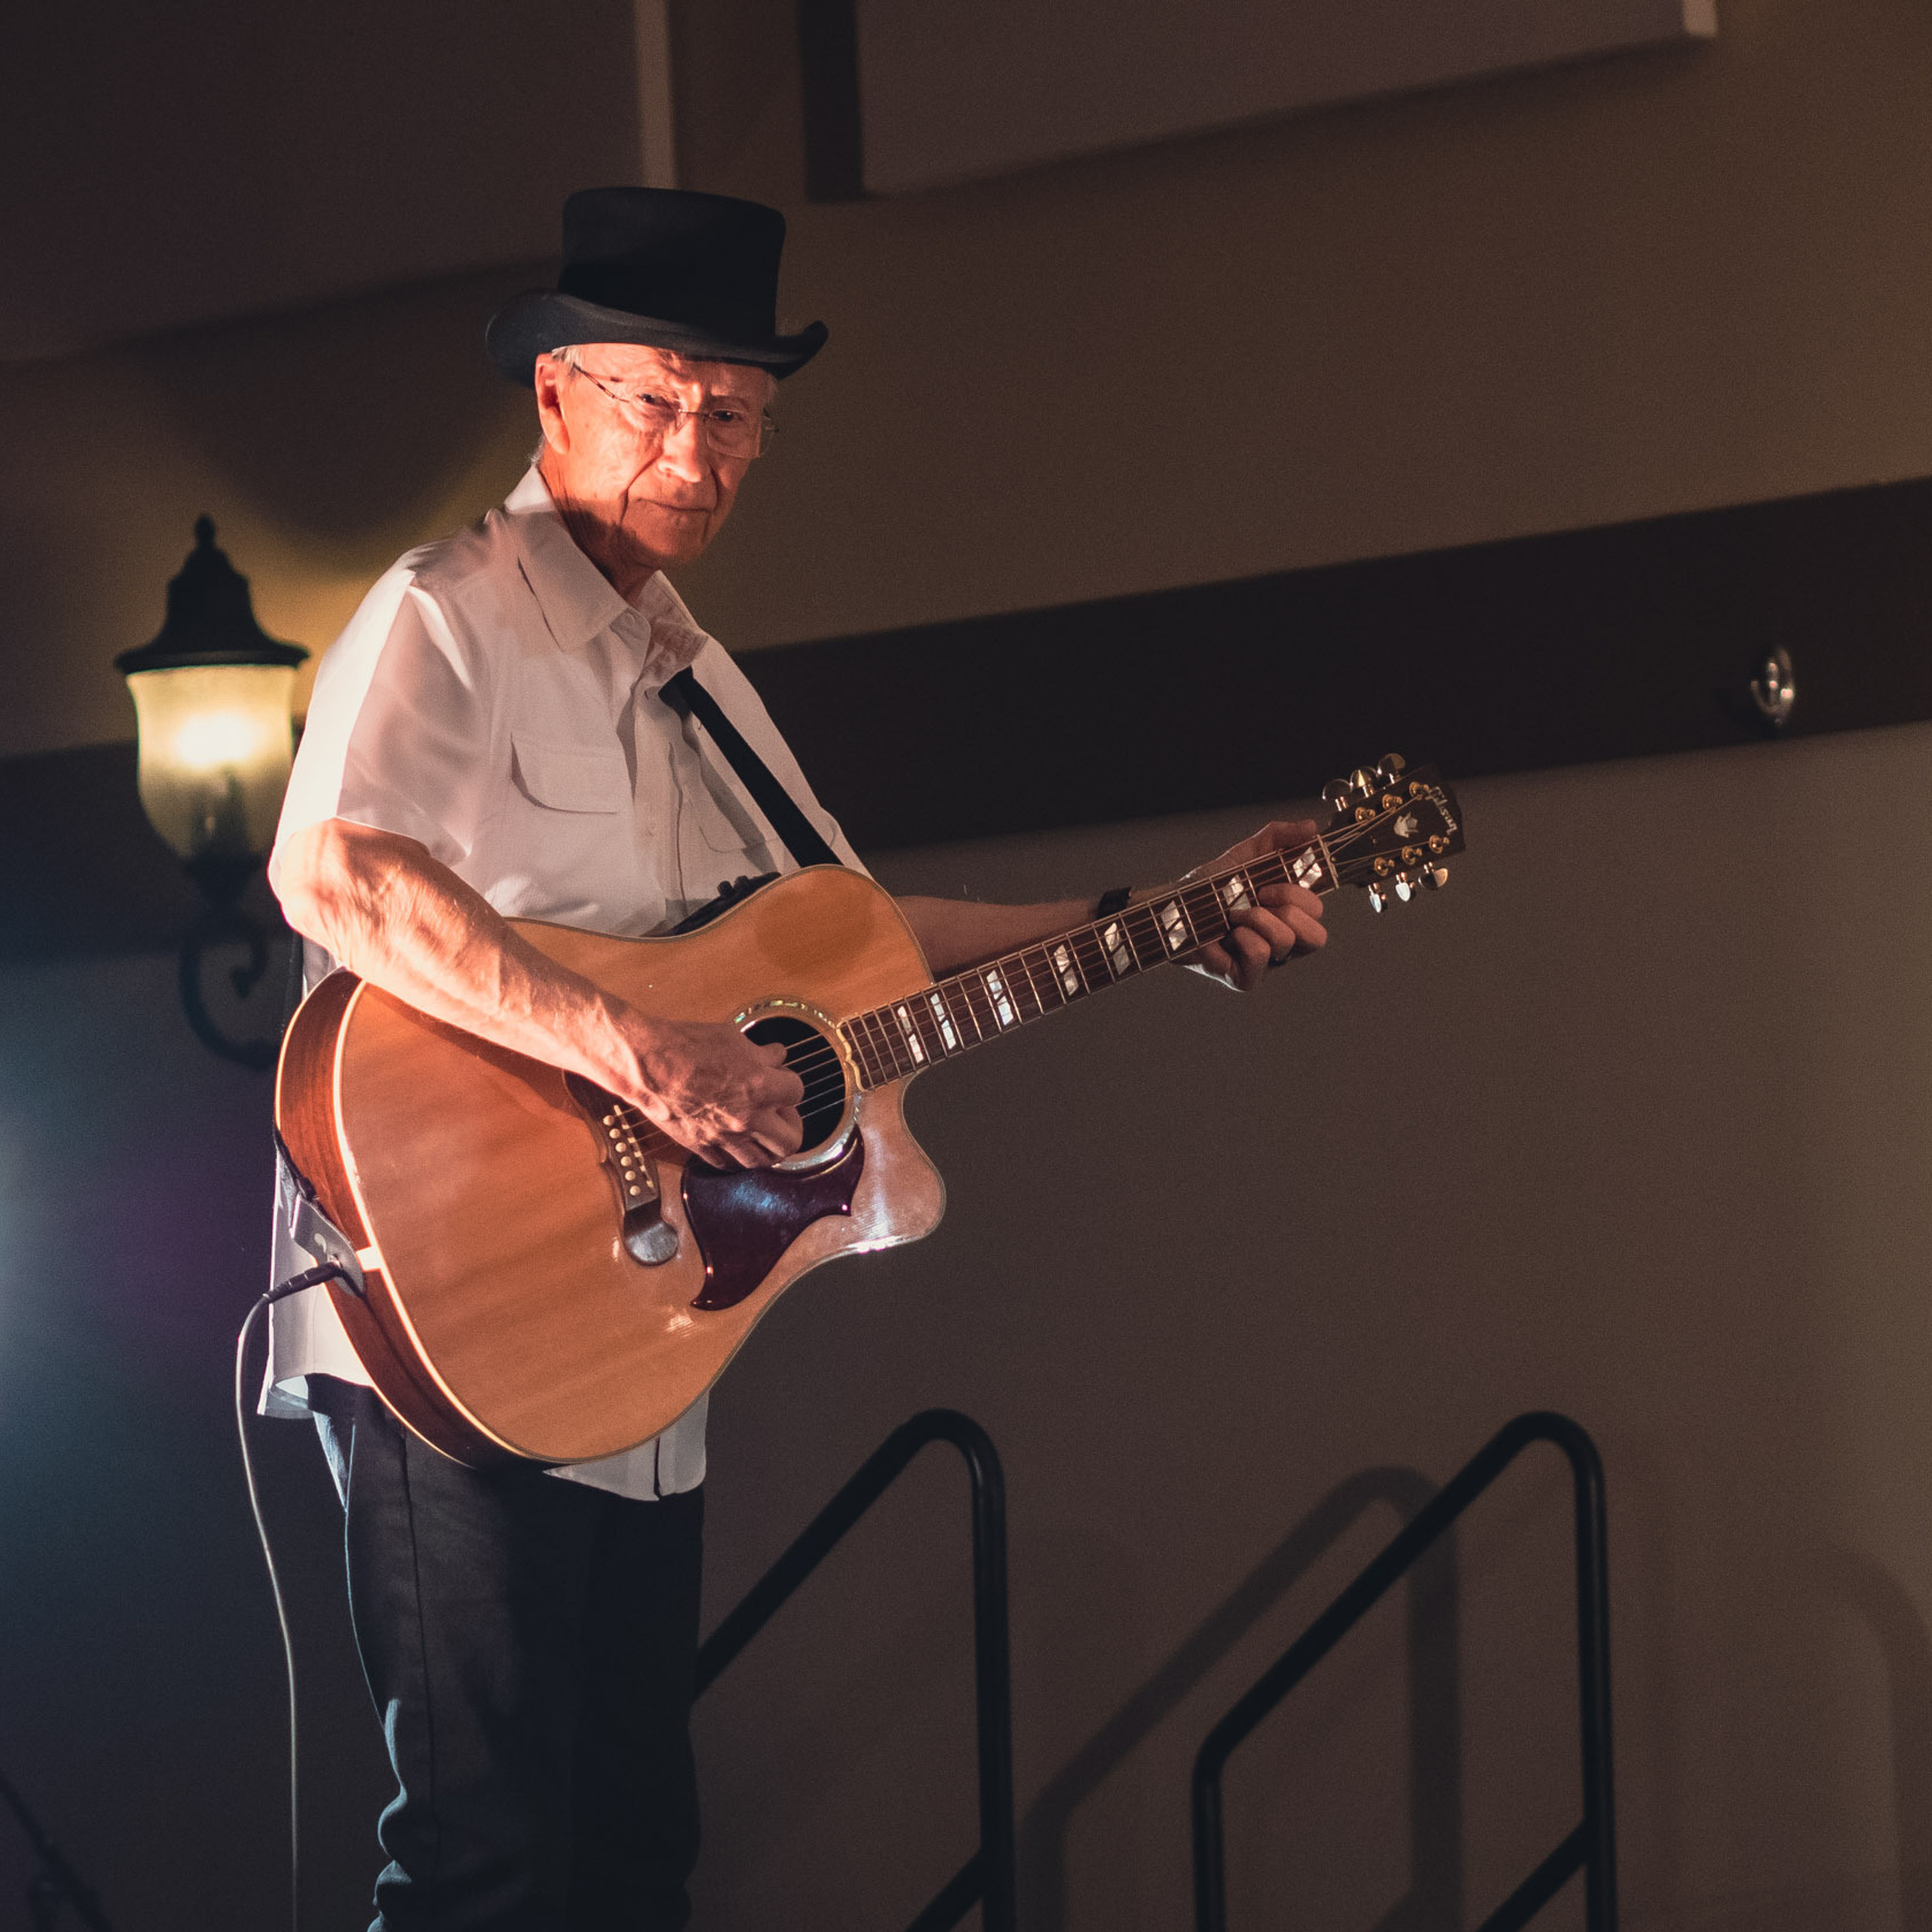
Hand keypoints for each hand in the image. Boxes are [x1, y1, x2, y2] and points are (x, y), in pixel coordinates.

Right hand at [615, 1013, 804, 1167]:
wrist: (648, 1064)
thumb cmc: (687, 1045)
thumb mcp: (732, 1038)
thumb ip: (761, 1053)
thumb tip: (776, 1056)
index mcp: (760, 1088)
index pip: (797, 1092)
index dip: (790, 1083)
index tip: (782, 1079)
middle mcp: (747, 1118)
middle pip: (790, 1141)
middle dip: (792, 1127)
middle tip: (783, 1114)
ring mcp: (724, 1137)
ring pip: (761, 1161)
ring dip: (768, 1148)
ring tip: (764, 1134)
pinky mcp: (701, 1146)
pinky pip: (727, 1164)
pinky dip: (736, 1157)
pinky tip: (735, 1144)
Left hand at [1183, 818, 1328, 991]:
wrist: (1170, 908)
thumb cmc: (1209, 887)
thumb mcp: (1245, 854)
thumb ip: (1279, 837)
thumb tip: (1312, 827)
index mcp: (1291, 919)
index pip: (1318, 913)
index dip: (1295, 895)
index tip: (1264, 887)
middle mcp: (1284, 947)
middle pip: (1315, 937)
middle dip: (1283, 909)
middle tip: (1253, 901)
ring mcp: (1266, 967)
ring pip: (1283, 942)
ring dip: (1252, 919)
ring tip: (1230, 917)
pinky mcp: (1244, 980)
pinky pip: (1258, 956)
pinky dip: (1239, 939)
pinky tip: (1220, 938)